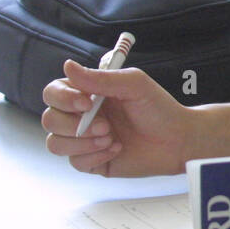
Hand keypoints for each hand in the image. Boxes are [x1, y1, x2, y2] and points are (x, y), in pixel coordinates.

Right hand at [41, 59, 193, 176]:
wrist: (179, 140)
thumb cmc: (159, 109)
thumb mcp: (134, 85)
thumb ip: (100, 78)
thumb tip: (68, 66)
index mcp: (87, 94)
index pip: (54, 93)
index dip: (62, 99)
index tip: (85, 104)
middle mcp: (81, 117)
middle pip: (50, 119)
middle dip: (74, 125)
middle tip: (105, 126)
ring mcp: (85, 140)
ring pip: (56, 144)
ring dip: (82, 143)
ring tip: (111, 138)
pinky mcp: (93, 161)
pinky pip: (76, 162)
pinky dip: (95, 156)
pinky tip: (117, 149)